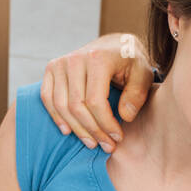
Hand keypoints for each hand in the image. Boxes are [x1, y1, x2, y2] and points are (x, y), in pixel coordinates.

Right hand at [40, 32, 153, 151]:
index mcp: (98, 58)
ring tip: (91, 142)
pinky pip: (47, 98)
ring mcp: (60, 63)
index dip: (106, 124)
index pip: (95, 101)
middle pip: (77, 106)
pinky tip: (68, 130)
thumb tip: (124, 117)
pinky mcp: (52, 68)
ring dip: (76, 129)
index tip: (117, 138)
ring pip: (61, 106)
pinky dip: (56, 116)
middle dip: (92, 131)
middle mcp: (75, 59)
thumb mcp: (143, 74)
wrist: (114, 45)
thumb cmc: (130, 62)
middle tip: (106, 146)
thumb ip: (137, 95)